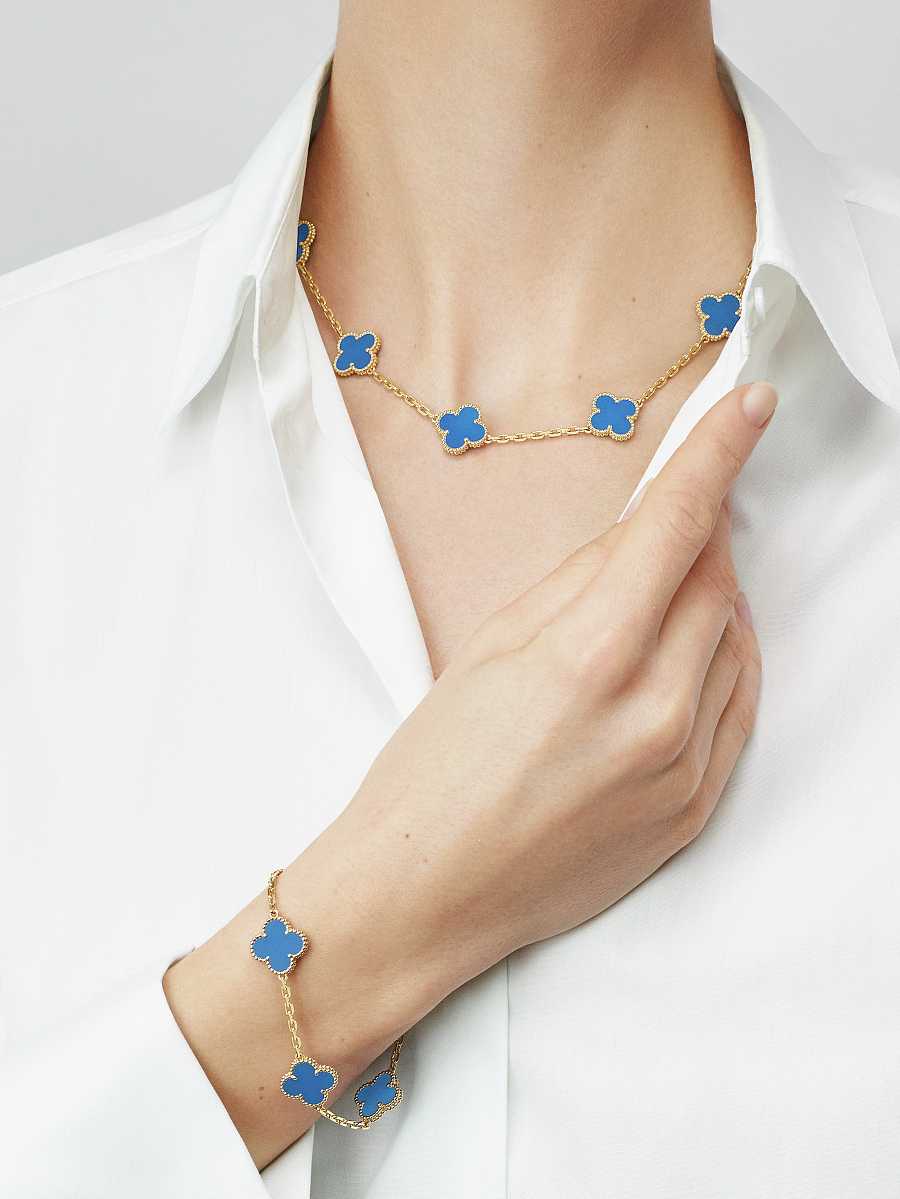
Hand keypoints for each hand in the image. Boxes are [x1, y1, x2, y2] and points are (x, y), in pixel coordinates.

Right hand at [306, 381, 772, 1002]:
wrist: (425, 895)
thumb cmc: (431, 768)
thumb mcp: (489, 646)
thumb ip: (579, 580)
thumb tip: (643, 532)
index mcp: (590, 657)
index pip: (676, 526)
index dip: (717, 453)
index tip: (750, 407)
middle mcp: (654, 712)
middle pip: (715, 581)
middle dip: (699, 536)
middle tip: (668, 524)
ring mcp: (684, 769)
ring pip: (735, 642)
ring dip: (710, 602)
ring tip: (647, 608)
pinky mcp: (695, 811)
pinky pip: (739, 708)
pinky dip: (722, 663)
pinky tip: (681, 655)